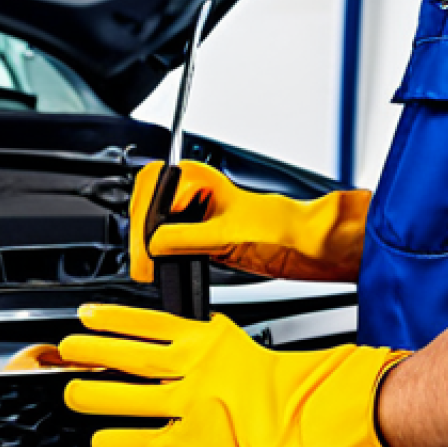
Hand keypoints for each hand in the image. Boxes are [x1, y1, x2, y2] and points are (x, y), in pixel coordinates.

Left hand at [60, 304, 434, 446]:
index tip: (89, 315)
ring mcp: (188, 402)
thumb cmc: (289, 380)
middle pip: (129, 354)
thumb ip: (213, 339)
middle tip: (68, 347)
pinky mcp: (192, 439)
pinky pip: (147, 441)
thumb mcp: (243, 344)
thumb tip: (199, 333)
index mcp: (205, 338)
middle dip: (94, 350)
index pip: (147, 322)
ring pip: (129, 395)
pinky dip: (120, 442)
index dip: (114, 319)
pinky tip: (101, 443)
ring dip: (96, 393)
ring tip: (72, 391)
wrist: (309, 413)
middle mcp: (191, 367)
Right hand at [128, 160, 370, 283]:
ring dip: (147, 247)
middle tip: (144, 264)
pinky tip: (160, 267)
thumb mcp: (227, 234)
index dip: (143, 217)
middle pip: (148, 206)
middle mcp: (194, 192)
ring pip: (153, 225)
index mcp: (199, 178)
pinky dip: (159, 256)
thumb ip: (186, 237)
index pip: (153, 187)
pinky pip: (167, 243)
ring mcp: (195, 215)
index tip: (145, 246)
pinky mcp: (199, 238)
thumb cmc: (282, 228)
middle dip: (141, 234)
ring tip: (148, 268)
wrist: (305, 246)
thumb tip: (154, 243)